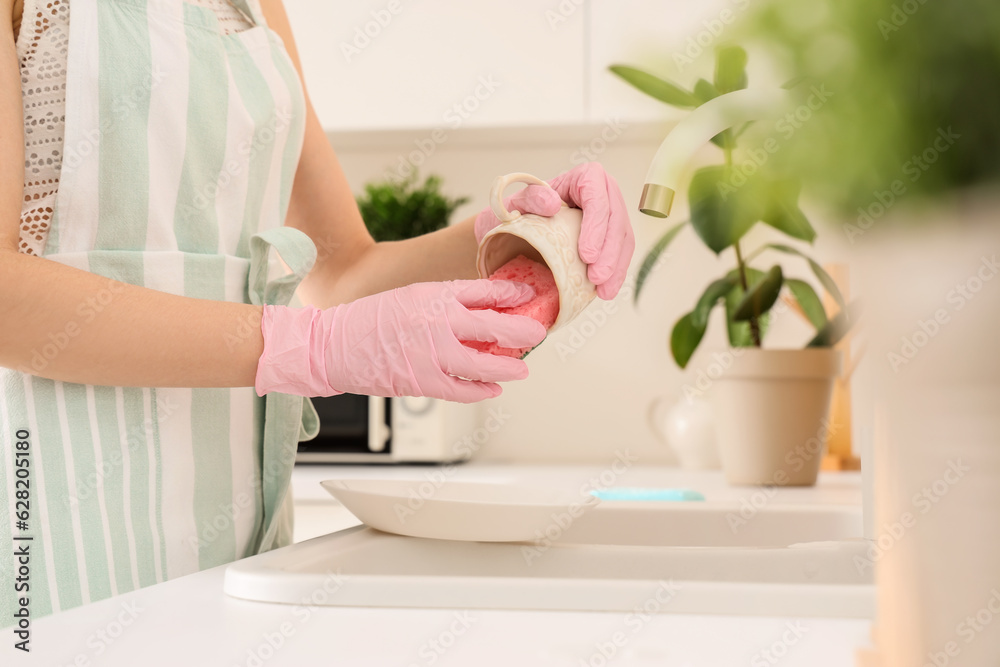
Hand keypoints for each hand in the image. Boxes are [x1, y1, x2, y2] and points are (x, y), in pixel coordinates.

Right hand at [255, 280, 546, 402]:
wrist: (332, 345)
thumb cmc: (369, 320)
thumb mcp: (410, 297)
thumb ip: (444, 303)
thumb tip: (478, 311)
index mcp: (435, 295)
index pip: (486, 291)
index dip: (513, 295)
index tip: (530, 297)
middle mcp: (439, 321)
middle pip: (496, 327)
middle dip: (523, 332)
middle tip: (536, 334)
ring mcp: (433, 352)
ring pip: (486, 363)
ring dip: (509, 367)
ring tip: (522, 368)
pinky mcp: (423, 380)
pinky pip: (463, 389)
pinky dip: (482, 391)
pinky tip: (494, 389)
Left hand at [474, 163, 633, 299]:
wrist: (522, 226)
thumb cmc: (521, 211)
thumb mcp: (518, 202)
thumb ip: (531, 198)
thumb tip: (553, 204)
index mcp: (586, 177)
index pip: (597, 198)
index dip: (596, 227)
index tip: (587, 255)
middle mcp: (606, 192)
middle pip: (616, 220)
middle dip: (610, 252)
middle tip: (596, 278)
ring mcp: (613, 214)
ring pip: (623, 239)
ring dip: (616, 267)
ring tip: (604, 291)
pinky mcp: (614, 235)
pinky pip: (621, 253)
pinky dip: (615, 273)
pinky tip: (607, 290)